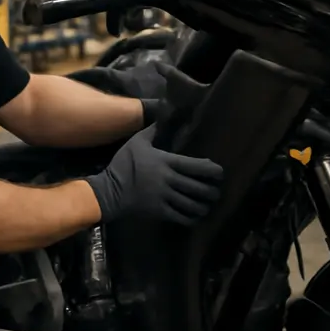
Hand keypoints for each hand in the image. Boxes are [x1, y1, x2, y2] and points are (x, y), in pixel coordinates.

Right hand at [84, 124, 223, 224]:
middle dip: (212, 191)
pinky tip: (195, 217)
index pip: (196, 166)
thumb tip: (165, 112)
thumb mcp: (137, 142)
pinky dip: (191, 218)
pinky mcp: (160, 212)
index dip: (212, 170)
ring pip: (192, 205)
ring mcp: (165, 197)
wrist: (109, 190)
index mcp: (167, 162)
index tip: (220, 173)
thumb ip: (153, 130)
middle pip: (199, 188)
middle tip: (216, 192)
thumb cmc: (124, 164)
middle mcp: (170, 180)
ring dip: (204, 206)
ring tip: (208, 205)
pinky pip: (181, 217)